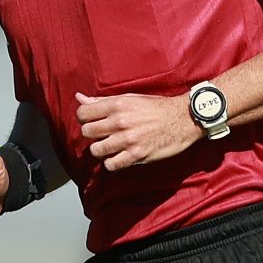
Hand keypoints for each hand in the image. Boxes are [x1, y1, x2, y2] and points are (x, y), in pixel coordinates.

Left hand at [76, 92, 201, 170]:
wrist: (183, 118)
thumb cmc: (156, 107)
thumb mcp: (129, 98)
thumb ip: (102, 101)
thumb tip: (78, 98)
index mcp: (117, 105)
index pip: (83, 113)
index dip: (85, 118)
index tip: (93, 121)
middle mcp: (120, 121)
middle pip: (87, 132)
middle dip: (93, 134)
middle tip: (103, 134)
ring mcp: (128, 139)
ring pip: (96, 150)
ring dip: (101, 150)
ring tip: (111, 146)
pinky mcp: (137, 155)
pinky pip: (111, 165)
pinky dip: (112, 163)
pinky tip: (119, 156)